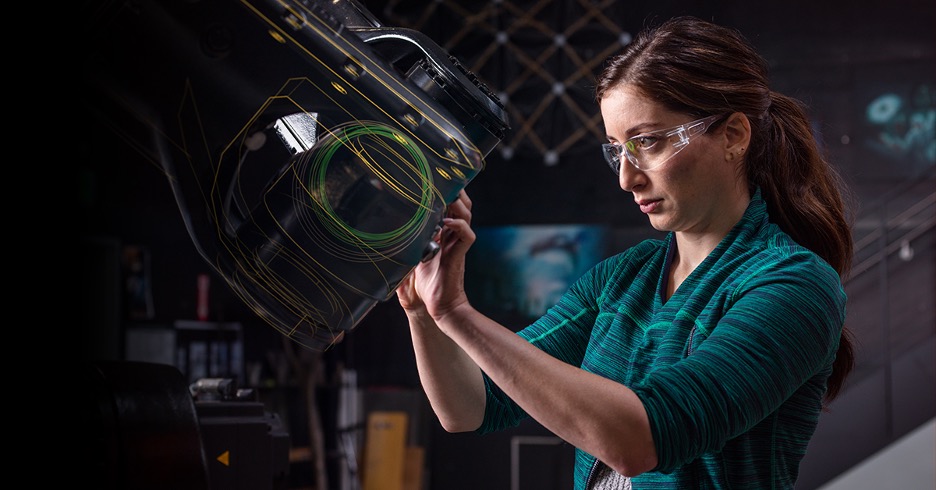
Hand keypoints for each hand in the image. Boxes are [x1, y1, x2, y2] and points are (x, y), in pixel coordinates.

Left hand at [396, 191, 474, 319]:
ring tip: (448, 196)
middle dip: (456, 192)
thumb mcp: (413, 256)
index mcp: (444, 233)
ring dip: (458, 204)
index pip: (450, 207)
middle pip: (462, 205)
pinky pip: (467, 234)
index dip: (446, 193)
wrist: (438, 305)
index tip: (435, 180)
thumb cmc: (426, 283)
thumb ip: (408, 242)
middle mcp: (453, 235)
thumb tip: (385, 229)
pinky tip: (446, 223)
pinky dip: (459, 225)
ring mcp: (457, 243)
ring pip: (466, 215)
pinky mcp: (460, 254)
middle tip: (444, 181)